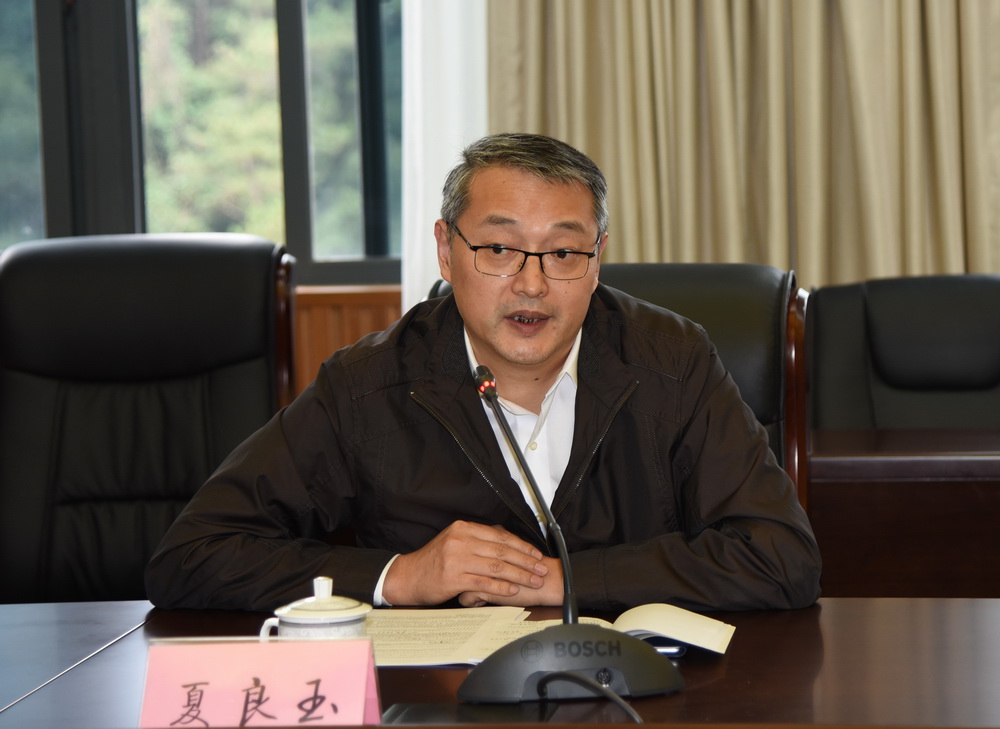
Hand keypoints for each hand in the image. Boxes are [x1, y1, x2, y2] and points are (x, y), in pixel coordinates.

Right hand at [382, 520, 549, 605]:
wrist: (408, 576)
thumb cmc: (433, 561)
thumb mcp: (454, 541)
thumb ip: (477, 539)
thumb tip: (505, 539)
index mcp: (463, 528)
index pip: (500, 536)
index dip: (522, 546)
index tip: (537, 555)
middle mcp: (461, 540)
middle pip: (501, 551)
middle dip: (526, 561)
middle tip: (541, 569)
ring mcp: (456, 559)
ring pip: (496, 566)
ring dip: (519, 575)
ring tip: (533, 581)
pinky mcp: (453, 578)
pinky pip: (483, 582)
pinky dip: (501, 587)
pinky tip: (513, 590)